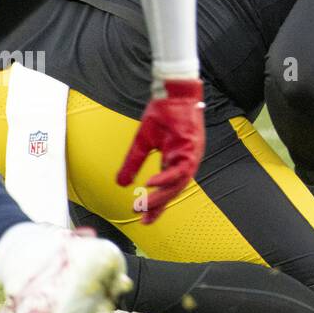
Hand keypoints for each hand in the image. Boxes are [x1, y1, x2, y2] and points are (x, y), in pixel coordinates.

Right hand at [116, 78, 205, 223]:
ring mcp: (191, 154)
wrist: (174, 92)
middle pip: (173, 189)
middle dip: (158, 205)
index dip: (158, 206)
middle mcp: (186, 160)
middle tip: (143, 218)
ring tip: (144, 206)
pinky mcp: (192, 146)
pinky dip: (166, 177)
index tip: (146, 221)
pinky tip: (152, 184)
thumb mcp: (142, 142)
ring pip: (178, 182)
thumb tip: (121, 184)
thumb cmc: (162, 114)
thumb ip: (132, 163)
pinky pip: (180, 167)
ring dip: (161, 196)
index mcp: (176, 159)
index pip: (167, 188)